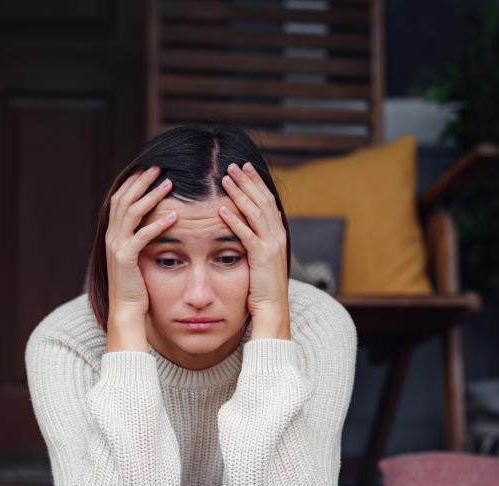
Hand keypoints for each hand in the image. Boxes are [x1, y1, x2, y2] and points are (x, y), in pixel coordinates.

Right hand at [104, 164, 175, 349]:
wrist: (126, 311)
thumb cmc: (136, 286)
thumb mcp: (136, 257)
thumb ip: (139, 238)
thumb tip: (153, 222)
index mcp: (113, 234)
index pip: (120, 199)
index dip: (133, 182)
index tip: (149, 168)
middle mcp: (111, 236)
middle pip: (124, 199)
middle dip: (141, 181)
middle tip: (159, 166)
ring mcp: (116, 247)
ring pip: (132, 213)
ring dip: (151, 196)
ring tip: (168, 183)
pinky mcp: (126, 259)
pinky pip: (142, 237)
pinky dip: (157, 224)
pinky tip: (174, 216)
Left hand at [218, 161, 289, 329]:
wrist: (272, 309)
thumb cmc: (262, 287)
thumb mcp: (260, 259)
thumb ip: (256, 241)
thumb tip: (247, 227)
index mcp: (277, 234)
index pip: (267, 200)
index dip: (255, 183)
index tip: (244, 168)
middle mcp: (277, 235)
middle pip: (262, 200)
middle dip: (247, 181)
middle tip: (233, 164)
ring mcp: (272, 245)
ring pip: (255, 212)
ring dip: (240, 193)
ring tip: (225, 179)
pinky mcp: (262, 257)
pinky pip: (247, 234)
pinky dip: (234, 221)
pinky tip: (221, 210)